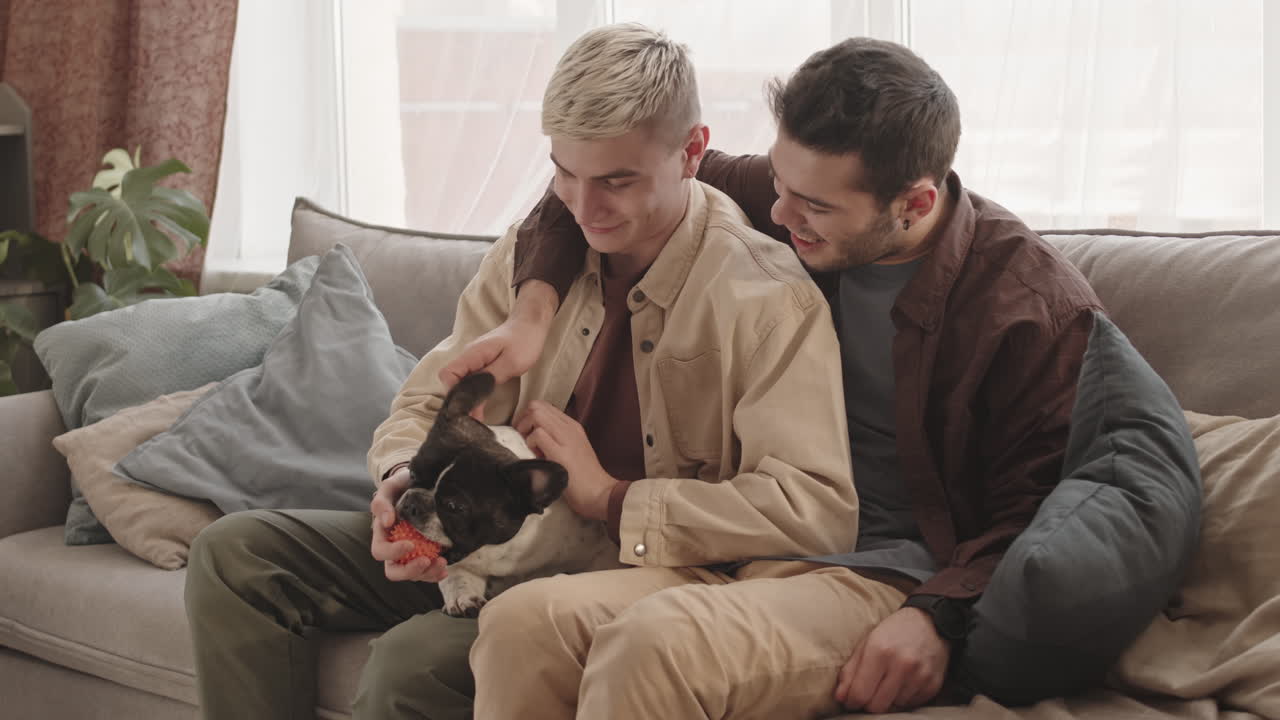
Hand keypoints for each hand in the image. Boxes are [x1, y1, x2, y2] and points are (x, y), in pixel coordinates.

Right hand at [369, 466, 448, 581]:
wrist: (421, 483)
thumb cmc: (402, 485)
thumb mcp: (390, 487)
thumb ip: (381, 502)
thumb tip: (386, 522)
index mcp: (383, 534)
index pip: (380, 552)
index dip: (393, 553)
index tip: (410, 545)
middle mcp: (394, 548)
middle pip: (394, 571)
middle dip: (409, 570)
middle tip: (426, 561)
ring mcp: (411, 553)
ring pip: (413, 574)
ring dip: (427, 573)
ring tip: (442, 563)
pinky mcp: (426, 553)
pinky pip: (428, 572)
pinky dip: (436, 574)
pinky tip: (445, 569)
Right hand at [438, 280, 557, 418]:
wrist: (531, 324)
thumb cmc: (524, 341)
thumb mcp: (511, 363)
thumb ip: (489, 379)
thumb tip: (472, 397)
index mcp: (473, 354)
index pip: (448, 374)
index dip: (453, 392)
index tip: (465, 408)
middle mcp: (469, 355)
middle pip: (451, 380)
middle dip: (459, 399)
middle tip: (471, 419)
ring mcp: (474, 358)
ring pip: (460, 381)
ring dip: (466, 398)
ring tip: (475, 417)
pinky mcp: (481, 362)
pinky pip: (470, 379)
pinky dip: (473, 392)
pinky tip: (479, 405)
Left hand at [513, 401, 617, 519]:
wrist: (599, 493)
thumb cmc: (583, 477)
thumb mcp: (572, 450)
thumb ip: (557, 439)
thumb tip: (534, 436)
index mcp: (572, 426)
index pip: (544, 406)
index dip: (528, 416)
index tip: (526, 432)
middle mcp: (569, 427)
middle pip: (537, 406)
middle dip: (523, 420)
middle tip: (523, 438)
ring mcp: (566, 437)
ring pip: (536, 415)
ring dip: (526, 430)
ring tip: (530, 447)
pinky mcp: (560, 452)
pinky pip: (538, 434)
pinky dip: (531, 443)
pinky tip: (537, 456)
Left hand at [834, 607, 950, 712]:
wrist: (930, 623)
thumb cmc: (893, 632)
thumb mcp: (866, 644)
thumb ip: (850, 671)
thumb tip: (840, 698)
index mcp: (879, 651)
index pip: (860, 694)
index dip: (852, 701)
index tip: (851, 699)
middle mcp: (902, 665)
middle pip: (877, 707)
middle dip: (869, 703)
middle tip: (870, 692)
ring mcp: (920, 676)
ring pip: (894, 707)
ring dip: (888, 699)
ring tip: (890, 680)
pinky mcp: (933, 684)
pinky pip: (911, 705)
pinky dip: (904, 698)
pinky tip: (905, 682)